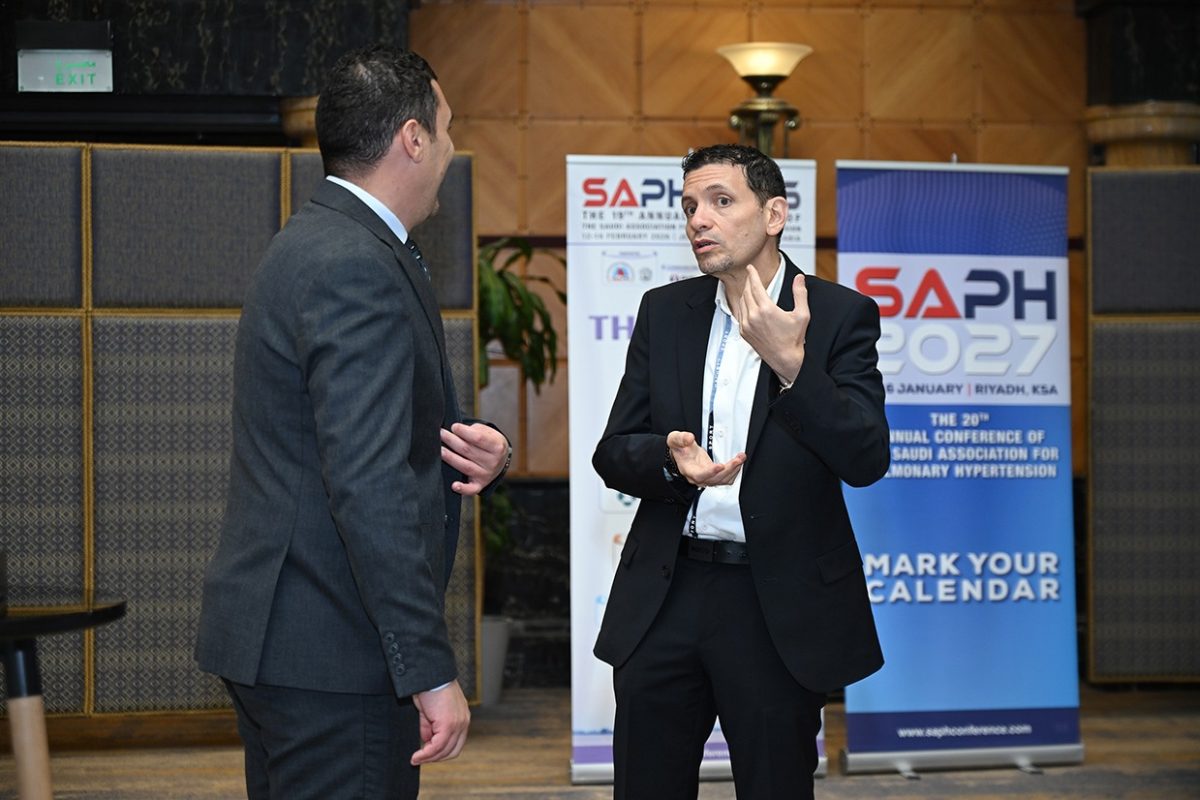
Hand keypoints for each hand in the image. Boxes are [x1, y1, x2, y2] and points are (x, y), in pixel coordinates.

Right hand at [411, 680, 470, 764]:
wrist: (428, 674)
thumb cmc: (428, 687)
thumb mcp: (430, 711)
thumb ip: (431, 727)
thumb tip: (427, 741)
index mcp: (462, 717)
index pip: (456, 743)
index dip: (442, 752)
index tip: (427, 755)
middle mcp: (463, 721)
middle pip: (453, 751)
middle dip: (436, 758)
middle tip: (420, 759)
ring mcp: (458, 723)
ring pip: (445, 750)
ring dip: (429, 758)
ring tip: (416, 758)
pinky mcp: (449, 724)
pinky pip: (437, 746)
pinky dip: (426, 754)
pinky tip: (416, 755)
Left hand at [441, 423, 508, 495]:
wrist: (501, 460)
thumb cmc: (490, 442)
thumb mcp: (488, 432)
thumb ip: (473, 431)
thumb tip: (455, 430)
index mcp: (497, 447)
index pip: (478, 438)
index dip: (464, 432)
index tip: (454, 426)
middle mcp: (493, 462)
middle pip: (468, 451)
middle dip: (452, 441)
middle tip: (441, 433)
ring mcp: (486, 475)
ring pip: (465, 466)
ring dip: (451, 458)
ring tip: (440, 450)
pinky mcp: (479, 485)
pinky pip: (471, 489)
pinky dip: (463, 489)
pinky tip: (454, 485)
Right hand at [667, 430, 745, 486]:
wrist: (681, 454)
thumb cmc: (679, 449)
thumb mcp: (675, 440)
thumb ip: (681, 439)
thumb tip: (689, 438)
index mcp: (688, 470)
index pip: (700, 475)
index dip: (711, 472)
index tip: (721, 465)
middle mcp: (698, 477)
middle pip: (715, 479)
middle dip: (729, 469)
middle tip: (738, 459)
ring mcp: (707, 477)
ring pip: (722, 480)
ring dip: (734, 471)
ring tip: (740, 458)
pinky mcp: (714, 476)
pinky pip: (726, 479)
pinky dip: (734, 472)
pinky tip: (737, 463)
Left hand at [735, 266, 808, 384]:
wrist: (785, 359)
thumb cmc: (794, 339)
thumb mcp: (802, 314)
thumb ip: (800, 294)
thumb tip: (799, 278)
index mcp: (766, 309)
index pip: (755, 286)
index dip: (752, 275)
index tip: (750, 268)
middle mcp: (753, 316)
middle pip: (747, 292)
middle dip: (749, 282)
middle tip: (752, 276)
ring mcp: (746, 325)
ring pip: (741, 302)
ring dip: (746, 293)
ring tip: (751, 288)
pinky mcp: (743, 332)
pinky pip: (739, 314)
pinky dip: (743, 305)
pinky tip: (748, 303)